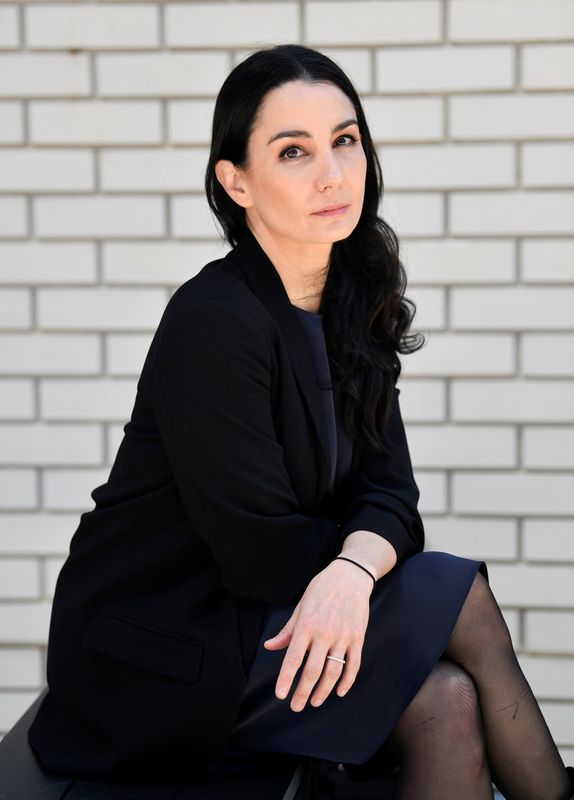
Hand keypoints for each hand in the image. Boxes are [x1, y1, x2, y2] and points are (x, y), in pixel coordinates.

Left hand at [262, 559, 371, 711]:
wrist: (350, 576)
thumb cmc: (321, 589)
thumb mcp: (300, 606)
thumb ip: (287, 631)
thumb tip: (270, 647)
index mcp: (306, 625)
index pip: (294, 658)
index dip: (286, 679)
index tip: (281, 695)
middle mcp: (324, 633)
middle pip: (312, 670)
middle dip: (303, 692)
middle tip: (296, 706)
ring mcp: (343, 637)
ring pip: (333, 672)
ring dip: (323, 690)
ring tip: (315, 701)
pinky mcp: (358, 638)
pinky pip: (353, 665)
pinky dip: (347, 681)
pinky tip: (339, 691)